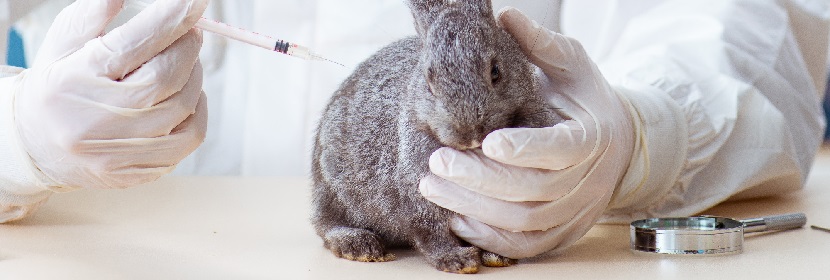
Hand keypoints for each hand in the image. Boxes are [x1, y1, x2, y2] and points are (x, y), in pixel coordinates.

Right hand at [12, 0, 208, 188]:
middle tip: (188, 32)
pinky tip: (184, 97)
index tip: (193, 2)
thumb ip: (93, 15)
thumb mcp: (64, 44)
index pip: (133, 45)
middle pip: (165, 77)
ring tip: (181, 64)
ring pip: (184, 106)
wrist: (36, 147)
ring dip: (194, 77)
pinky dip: (197, 110)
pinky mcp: (138, 171)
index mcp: (75, 80)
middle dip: (187, 47)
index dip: (170, 20)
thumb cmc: (57, 86)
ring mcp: (118, 151)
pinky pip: (190, 138)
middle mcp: (96, 120)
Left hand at [418, 7, 636, 258]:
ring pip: (524, 223)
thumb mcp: (570, 65)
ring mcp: (575, 213)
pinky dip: (487, 235)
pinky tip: (454, 215)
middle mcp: (589, 181)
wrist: (615, 146)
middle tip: (437, 161)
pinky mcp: (559, 234)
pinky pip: (523, 246)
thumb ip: (539, 46)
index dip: (526, 148)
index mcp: (594, 136)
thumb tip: (506, 17)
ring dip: (474, 207)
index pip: (562, 149)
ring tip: (432, 185)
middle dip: (481, 179)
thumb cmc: (582, 100)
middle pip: (534, 191)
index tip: (487, 139)